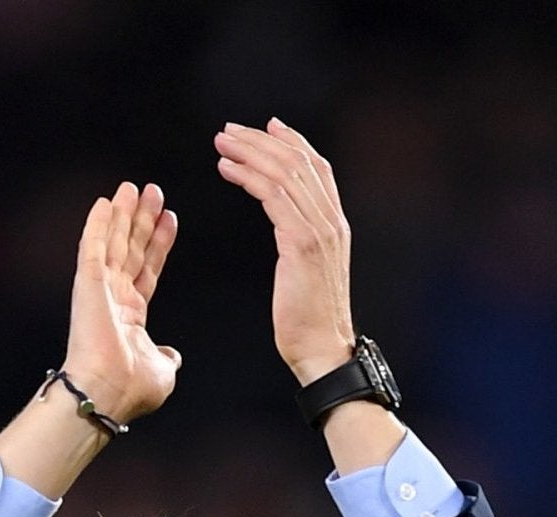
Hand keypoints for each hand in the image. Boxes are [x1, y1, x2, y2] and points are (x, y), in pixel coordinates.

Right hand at [61, 181, 180, 424]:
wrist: (108, 391)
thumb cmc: (132, 388)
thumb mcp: (162, 370)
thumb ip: (166, 355)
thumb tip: (171, 354)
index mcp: (130, 315)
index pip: (148, 269)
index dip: (159, 244)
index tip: (170, 219)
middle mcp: (114, 299)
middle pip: (132, 249)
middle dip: (142, 220)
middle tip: (154, 191)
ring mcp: (99, 289)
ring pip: (114, 242)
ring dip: (124, 214)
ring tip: (134, 188)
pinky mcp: (87, 283)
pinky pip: (93, 247)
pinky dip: (98, 224)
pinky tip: (105, 203)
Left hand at [215, 118, 356, 383]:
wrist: (322, 350)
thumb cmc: (308, 323)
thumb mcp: (308, 273)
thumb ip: (303, 244)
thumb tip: (291, 231)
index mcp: (335, 225)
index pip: (317, 168)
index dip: (293, 142)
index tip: (268, 126)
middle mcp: (331, 220)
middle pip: (298, 162)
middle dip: (262, 141)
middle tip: (229, 131)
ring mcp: (319, 229)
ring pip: (284, 172)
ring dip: (249, 152)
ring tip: (222, 142)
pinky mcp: (302, 241)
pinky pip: (272, 194)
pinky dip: (248, 176)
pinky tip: (228, 169)